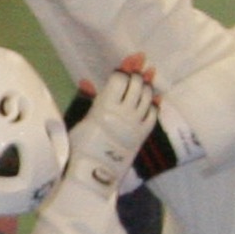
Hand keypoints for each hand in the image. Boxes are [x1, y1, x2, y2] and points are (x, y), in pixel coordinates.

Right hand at [66, 61, 157, 198]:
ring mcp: (135, 125)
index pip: (119, 81)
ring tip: (149, 77)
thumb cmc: (79, 147)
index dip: (127, 68)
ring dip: (148, 86)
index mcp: (103, 108)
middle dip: (139, 73)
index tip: (133, 58)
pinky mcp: (142, 136)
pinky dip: (155, 104)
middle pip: (136, 85)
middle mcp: (122, 114)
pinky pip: (153, 115)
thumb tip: (87, 82)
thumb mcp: (79, 121)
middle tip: (142, 64)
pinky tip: (155, 97)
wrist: (91, 175)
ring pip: (147, 98)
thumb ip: (86, 100)